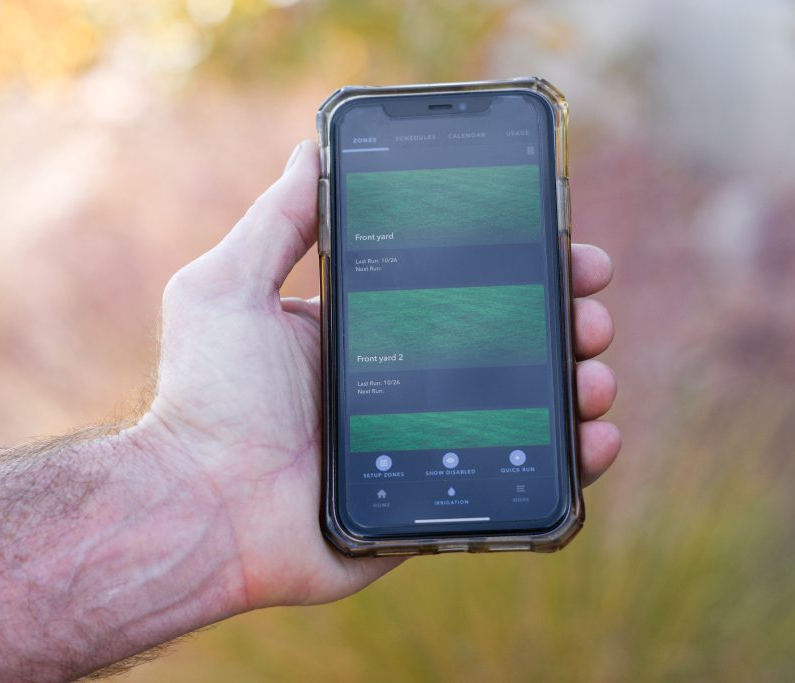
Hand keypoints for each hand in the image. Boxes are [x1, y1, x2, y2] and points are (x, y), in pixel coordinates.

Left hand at [142, 140, 618, 612]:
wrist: (200, 509)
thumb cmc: (207, 397)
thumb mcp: (229, 289)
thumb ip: (276, 223)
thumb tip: (313, 150)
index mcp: (369, 330)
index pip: (462, 287)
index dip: (519, 266)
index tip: (564, 245)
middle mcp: (405, 382)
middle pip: (508, 344)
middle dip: (564, 321)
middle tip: (591, 314)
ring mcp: (426, 442)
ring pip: (526, 408)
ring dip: (577, 384)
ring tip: (594, 374)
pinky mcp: (437, 498)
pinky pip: (517, 478)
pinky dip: (567, 463)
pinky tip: (594, 441)